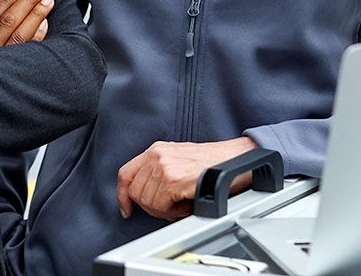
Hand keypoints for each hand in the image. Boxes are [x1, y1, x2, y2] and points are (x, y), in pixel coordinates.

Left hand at [116, 136, 256, 220]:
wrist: (237, 158)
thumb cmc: (214, 162)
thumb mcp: (179, 160)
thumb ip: (158, 172)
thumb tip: (144, 196)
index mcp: (156, 150)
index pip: (125, 173)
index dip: (122, 195)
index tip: (126, 209)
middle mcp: (157, 155)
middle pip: (136, 193)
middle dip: (152, 207)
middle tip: (171, 206)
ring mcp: (164, 166)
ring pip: (147, 202)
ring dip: (165, 210)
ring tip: (182, 202)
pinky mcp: (174, 179)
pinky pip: (161, 206)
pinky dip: (173, 211)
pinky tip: (186, 203)